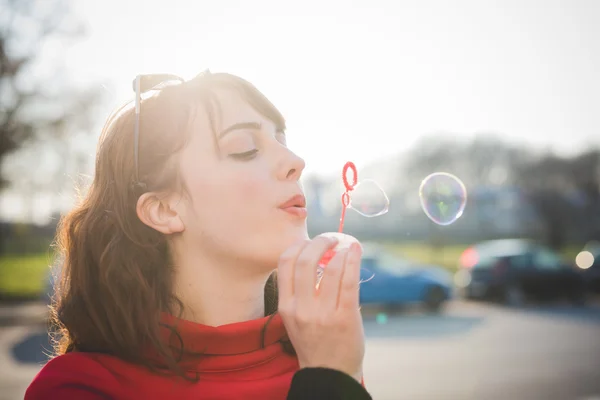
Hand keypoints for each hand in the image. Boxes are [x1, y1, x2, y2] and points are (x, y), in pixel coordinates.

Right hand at [277, 235, 364, 381]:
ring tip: (346, 246)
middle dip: (320, 242)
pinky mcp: (346, 317)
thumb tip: (314, 254)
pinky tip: (356, 251)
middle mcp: (302, 308)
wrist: (329, 372)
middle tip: (330, 239)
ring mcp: (324, 314)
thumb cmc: (313, 340)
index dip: (298, 244)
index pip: (285, 262)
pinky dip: (353, 261)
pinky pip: (349, 281)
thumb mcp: (294, 317)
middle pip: (306, 260)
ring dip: (340, 250)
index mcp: (286, 305)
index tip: (309, 241)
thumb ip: (298, 290)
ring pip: (331, 268)